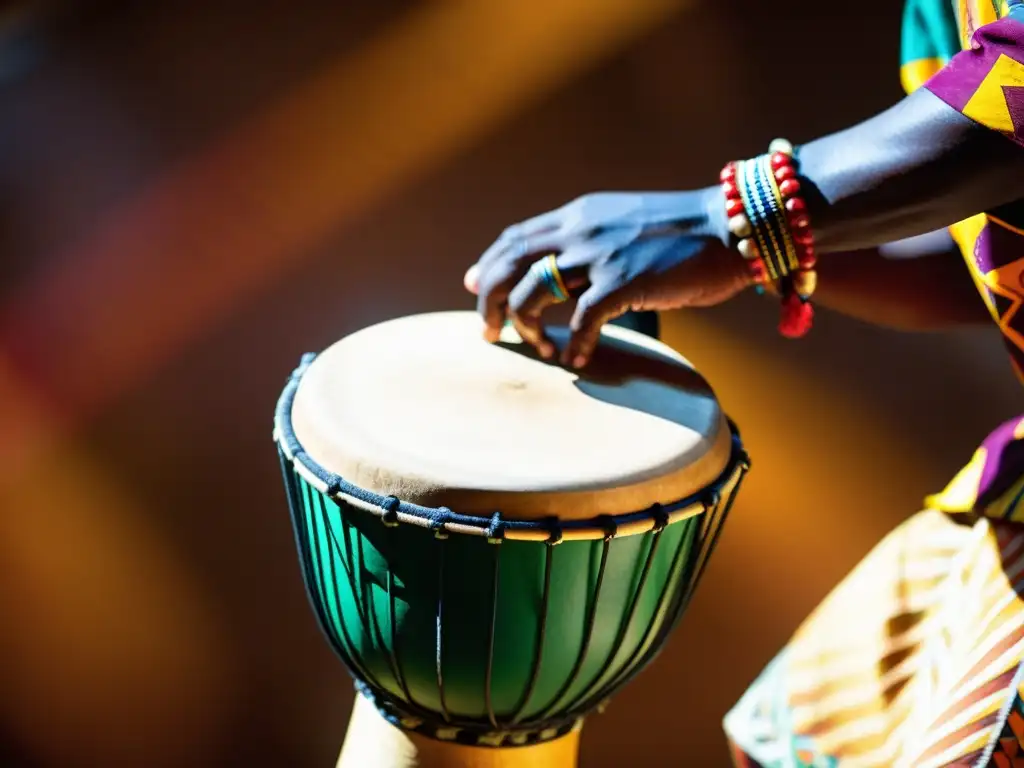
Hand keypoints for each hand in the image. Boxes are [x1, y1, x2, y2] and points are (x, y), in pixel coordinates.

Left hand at [464, 188, 750, 366]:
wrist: (731, 225)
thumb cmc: (681, 233)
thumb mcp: (621, 223)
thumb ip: (586, 239)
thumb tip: (558, 265)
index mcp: (577, 216)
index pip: (513, 239)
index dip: (487, 265)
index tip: (474, 288)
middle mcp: (579, 231)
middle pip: (507, 266)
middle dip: (488, 301)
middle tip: (488, 332)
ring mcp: (599, 255)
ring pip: (531, 293)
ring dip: (526, 327)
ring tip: (539, 348)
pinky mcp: (624, 281)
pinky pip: (581, 321)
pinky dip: (574, 345)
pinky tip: (578, 360)